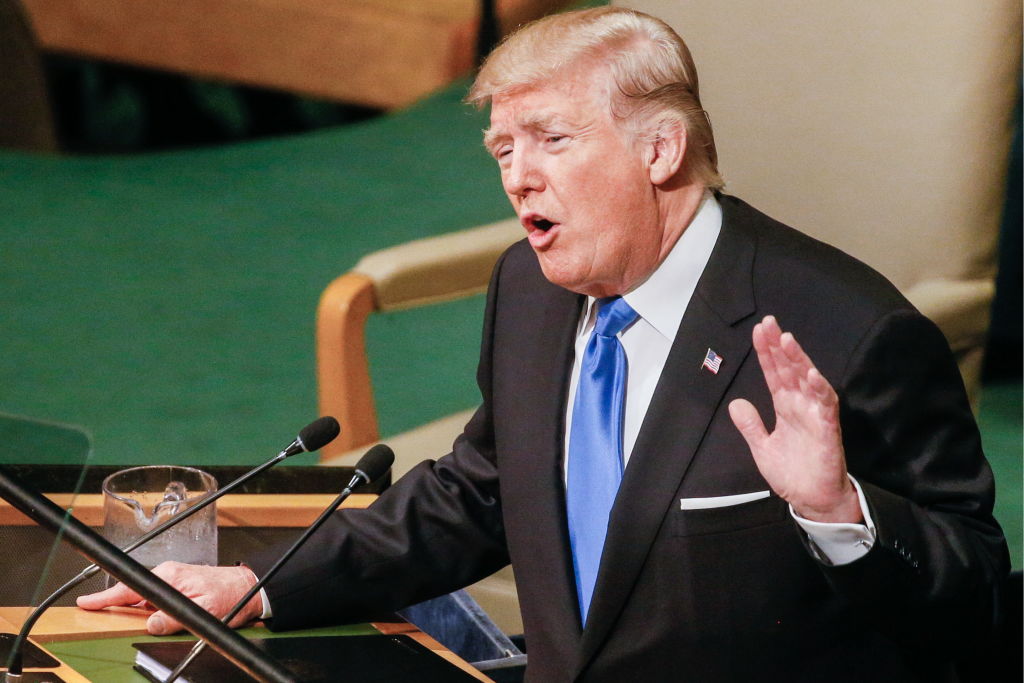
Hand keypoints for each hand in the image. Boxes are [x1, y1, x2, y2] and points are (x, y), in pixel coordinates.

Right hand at [76, 562, 262, 634]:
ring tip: (122, 618)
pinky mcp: (179, 586)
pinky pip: (155, 599)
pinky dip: (147, 608)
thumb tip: (151, 624)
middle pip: (133, 593)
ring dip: (133, 608)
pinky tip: (149, 618)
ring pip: (144, 598)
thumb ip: (175, 618)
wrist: (249, 586)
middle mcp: (169, 575)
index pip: (131, 588)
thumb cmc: (231, 595)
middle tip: (94, 612)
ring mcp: (173, 579)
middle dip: (115, 604)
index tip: (86, 603)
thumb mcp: (203, 610)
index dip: (105, 597)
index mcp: (171, 576)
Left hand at [728, 315, 861, 523]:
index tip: (758, 331)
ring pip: (807, 380)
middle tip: (769, 323)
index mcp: (785, 406)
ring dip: (798, 360)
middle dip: (779, 346)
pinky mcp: (827, 429)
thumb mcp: (762, 447)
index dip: (766, 353)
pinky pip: (825, 405)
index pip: (774, 373)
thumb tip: (736, 403)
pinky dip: (819, 388)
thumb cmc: (792, 473)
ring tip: (786, 340)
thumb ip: (750, 425)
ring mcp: (815, 414)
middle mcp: (800, 405)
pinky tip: (810, 373)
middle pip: (789, 369)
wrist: (812, 500)